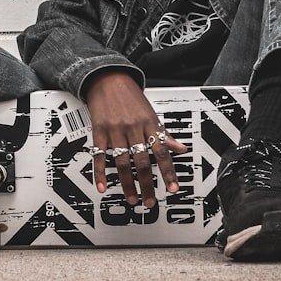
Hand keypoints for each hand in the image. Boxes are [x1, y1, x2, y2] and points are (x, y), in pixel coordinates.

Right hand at [84, 71, 187, 207]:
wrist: (107, 78)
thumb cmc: (130, 96)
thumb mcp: (151, 113)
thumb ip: (163, 133)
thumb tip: (181, 148)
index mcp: (149, 124)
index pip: (162, 152)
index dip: (168, 172)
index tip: (172, 188)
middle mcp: (133, 128)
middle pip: (143, 162)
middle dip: (147, 184)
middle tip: (149, 201)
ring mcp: (115, 130)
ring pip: (123, 162)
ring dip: (127, 183)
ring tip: (132, 198)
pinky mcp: (99, 131)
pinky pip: (100, 155)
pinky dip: (100, 173)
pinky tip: (103, 186)